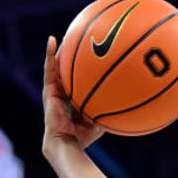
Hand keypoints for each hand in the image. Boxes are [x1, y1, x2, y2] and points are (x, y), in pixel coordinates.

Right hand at [42, 35, 104, 156]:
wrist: (67, 142)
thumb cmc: (84, 136)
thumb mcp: (101, 120)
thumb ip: (110, 109)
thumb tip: (129, 100)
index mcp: (74, 98)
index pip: (78, 78)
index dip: (82, 66)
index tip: (91, 52)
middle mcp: (63, 92)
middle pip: (67, 69)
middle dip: (71, 54)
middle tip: (78, 38)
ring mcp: (54, 90)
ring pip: (56, 65)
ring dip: (59, 50)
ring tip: (63, 34)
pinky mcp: (48, 89)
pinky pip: (49, 68)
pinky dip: (49, 54)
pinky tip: (52, 40)